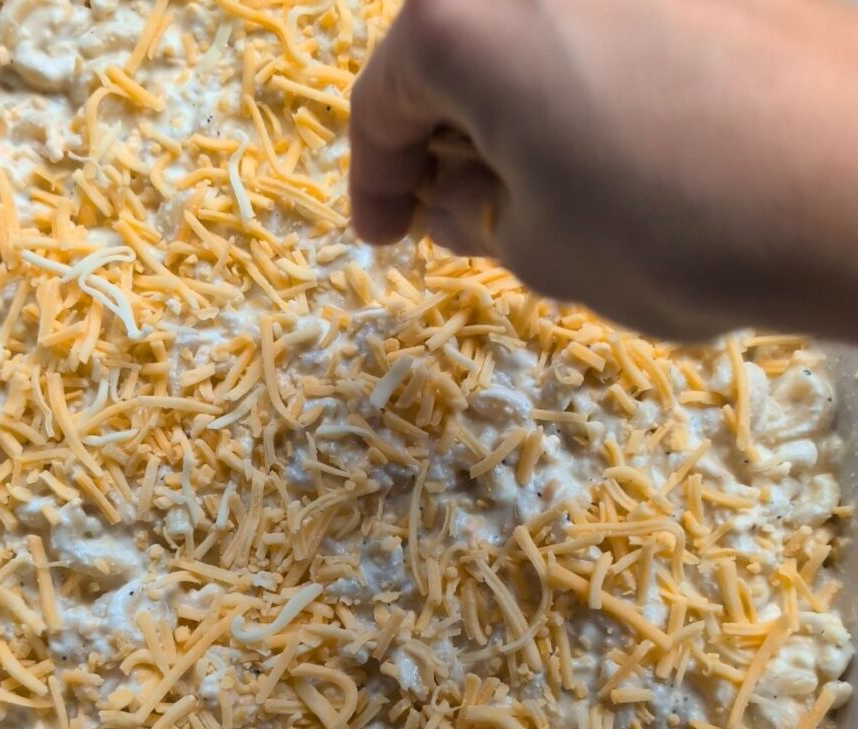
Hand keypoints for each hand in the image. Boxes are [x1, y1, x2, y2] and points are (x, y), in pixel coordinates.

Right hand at [350, 0, 857, 339]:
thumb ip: (472, 215)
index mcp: (464, 19)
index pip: (382, 103)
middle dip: (445, 138)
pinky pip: (605, 23)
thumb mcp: (537, 250)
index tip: (385, 235)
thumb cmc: (668, 231)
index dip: (374, 182)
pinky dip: (584, 75)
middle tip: (459, 209)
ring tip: (539, 178)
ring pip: (530, 32)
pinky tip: (615, 133)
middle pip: (454, 50)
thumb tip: (455, 198)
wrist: (856, 188)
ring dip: (514, 104)